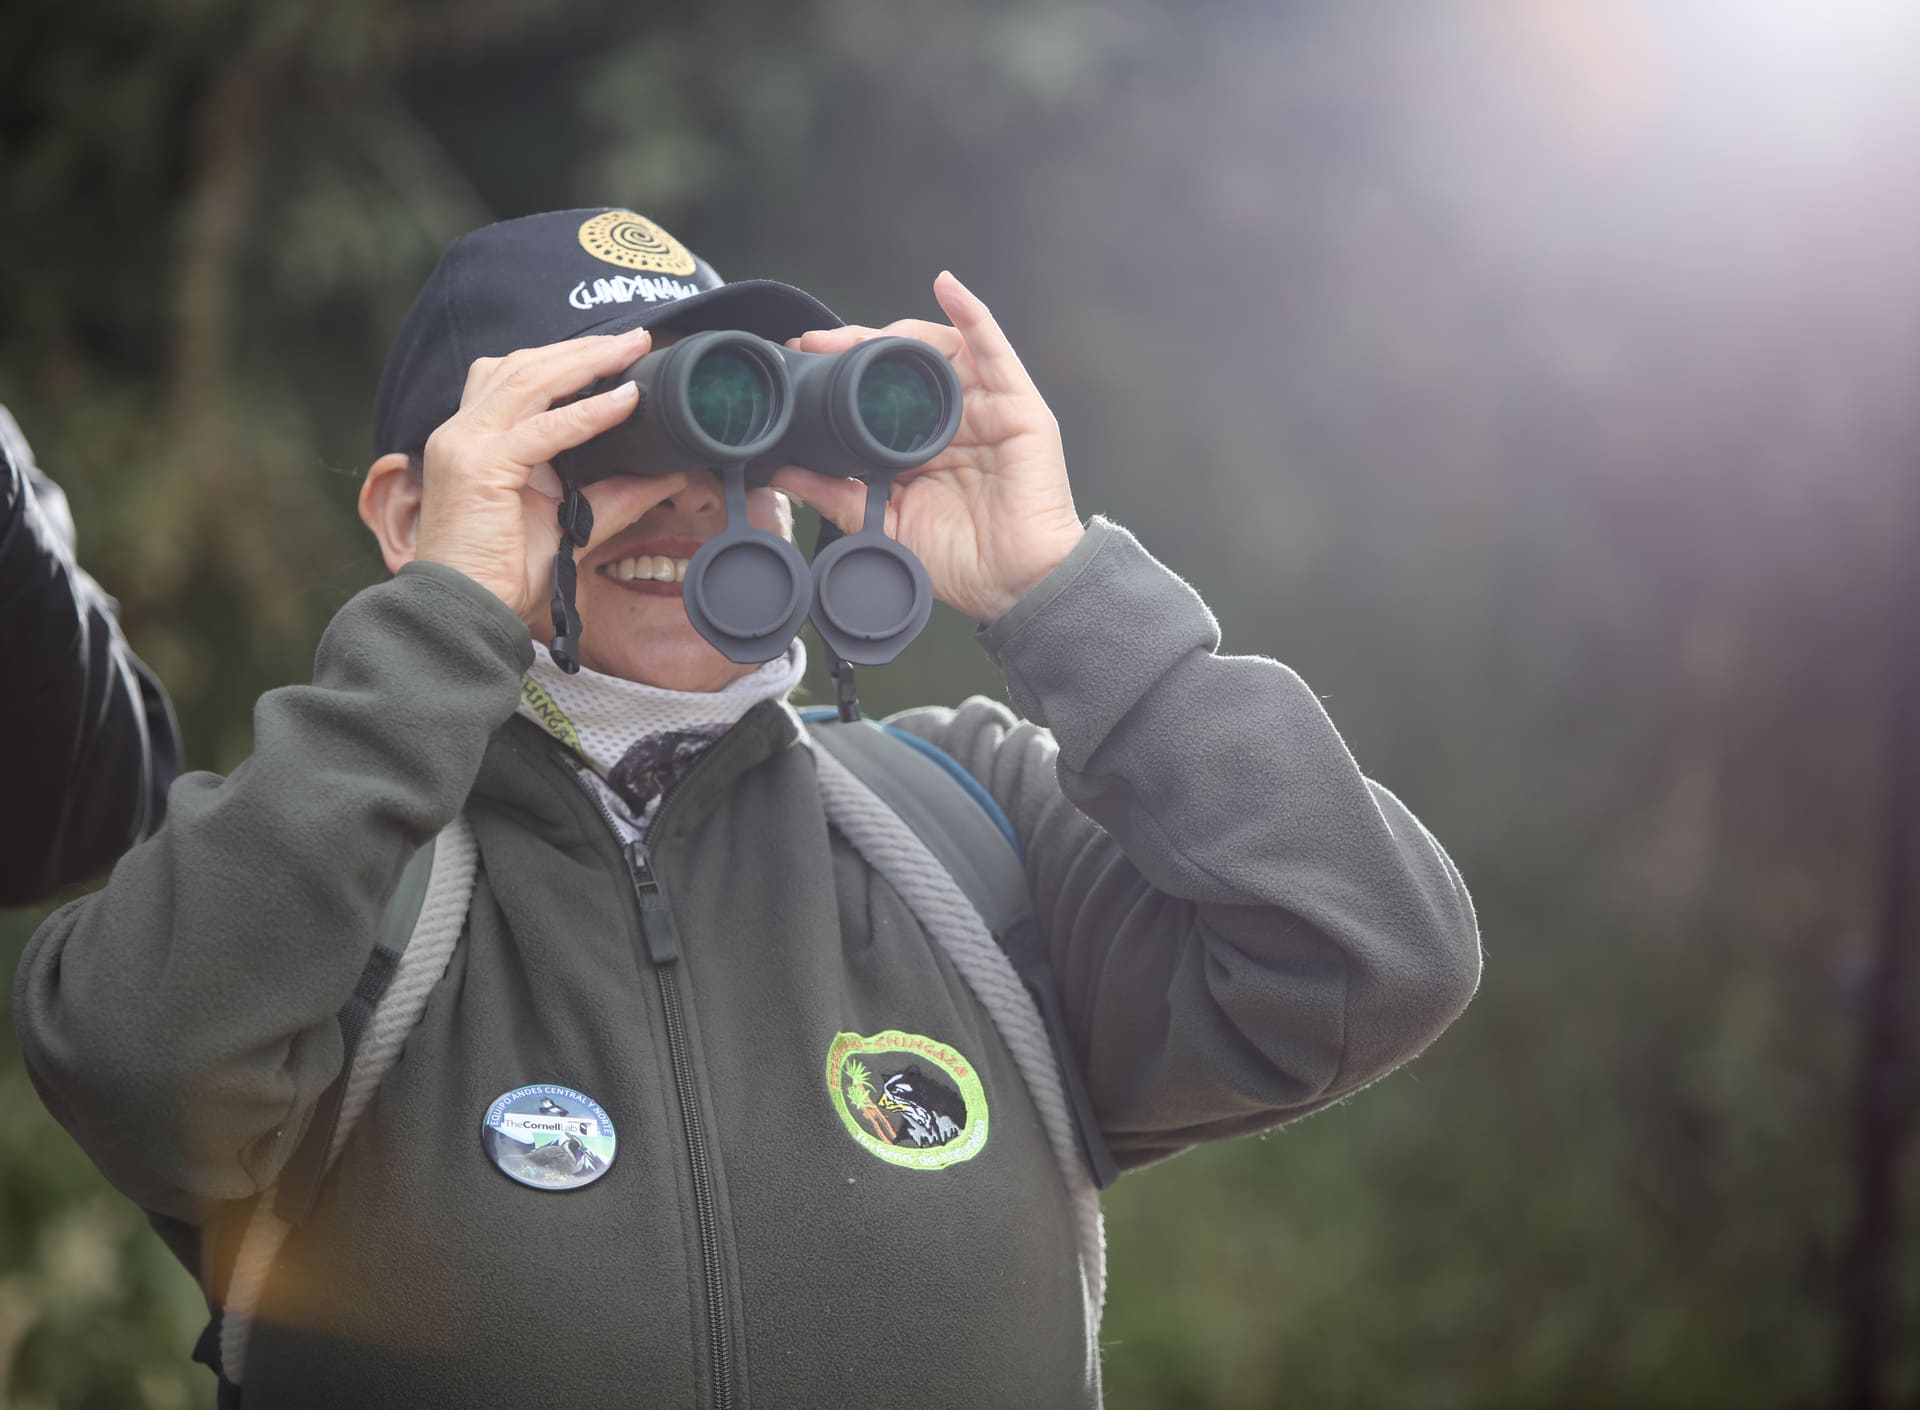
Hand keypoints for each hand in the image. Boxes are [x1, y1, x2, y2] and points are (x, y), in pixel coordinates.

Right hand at [415, 330, 692, 620]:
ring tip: (632, 350)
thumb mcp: (569, 525)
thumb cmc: (504, 573)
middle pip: (522, 366)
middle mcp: (462, 433)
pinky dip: (588, 412)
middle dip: (582, 349)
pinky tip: (624, 401)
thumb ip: (613, 496)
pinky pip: (545, 430)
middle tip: (635, 338)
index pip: (515, 378)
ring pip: (530, 380)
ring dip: (586, 362)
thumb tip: (667, 476)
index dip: (564, 359)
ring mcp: (465, 445)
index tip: (615, 351)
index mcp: (474, 440)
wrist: (464, 614)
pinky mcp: (480, 467)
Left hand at [771, 272, 1084, 624]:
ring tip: (857, 334)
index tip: (798, 365)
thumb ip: (837, 496)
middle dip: (855, 346)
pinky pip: (993, 348)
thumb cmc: (961, 561)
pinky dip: (971, 312)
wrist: (1016, 587)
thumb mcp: (884, 526)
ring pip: (937, 349)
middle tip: (814, 343)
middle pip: (900, 363)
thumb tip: (783, 473)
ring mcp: (984, 408)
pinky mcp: (1016, 405)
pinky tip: (947, 287)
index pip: (874, 392)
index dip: (837, 373)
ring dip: (895, 332)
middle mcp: (950, 420)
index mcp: (918, 446)